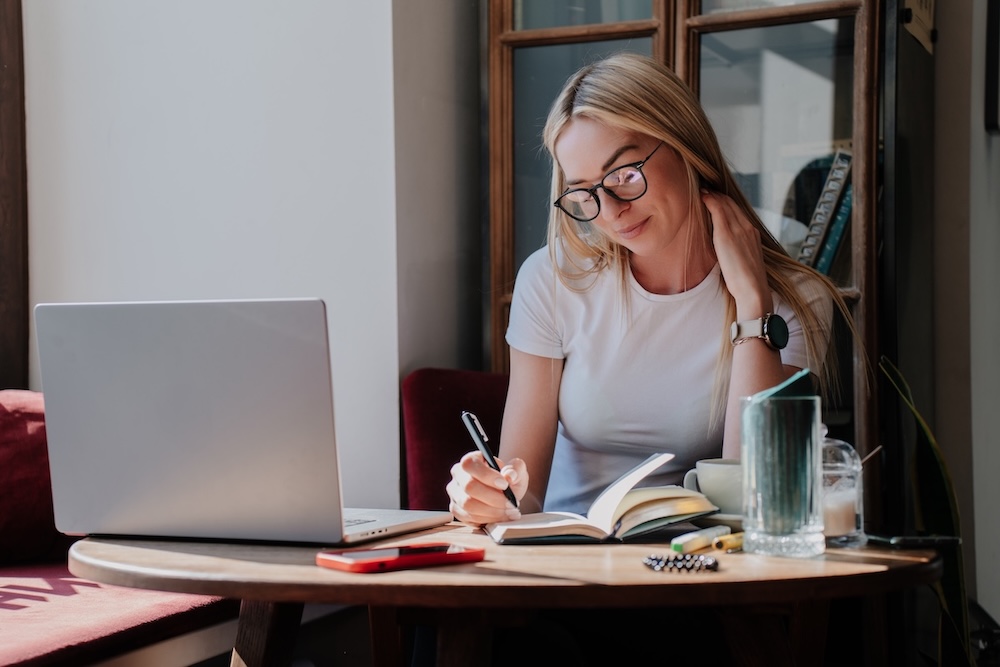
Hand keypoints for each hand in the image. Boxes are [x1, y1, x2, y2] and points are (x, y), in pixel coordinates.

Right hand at [447, 451, 527, 525]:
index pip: (470, 464)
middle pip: (469, 487)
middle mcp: (458, 475)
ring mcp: (455, 493)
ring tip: (509, 511)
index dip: (486, 475)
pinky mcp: (457, 509)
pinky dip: (487, 519)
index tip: (505, 485)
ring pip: (468, 505)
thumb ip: (515, 470)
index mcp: (471, 460)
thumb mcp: (517, 470)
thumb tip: (509, 476)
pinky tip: (500, 517)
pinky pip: (469, 517)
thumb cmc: (508, 479)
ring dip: (492, 511)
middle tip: (511, 503)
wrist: (504, 493)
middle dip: (493, 498)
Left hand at [701, 190, 771, 316]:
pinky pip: (718, 210)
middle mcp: (747, 227)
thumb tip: (727, 251)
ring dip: (713, 195)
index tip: (715, 198)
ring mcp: (738, 229)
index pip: (738, 211)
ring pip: (725, 204)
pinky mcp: (726, 233)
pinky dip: (710, 200)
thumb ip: (736, 250)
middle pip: (732, 204)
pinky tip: (702, 197)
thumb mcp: (743, 261)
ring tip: (702, 190)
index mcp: (752, 233)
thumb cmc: (746, 282)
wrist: (752, 288)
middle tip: (706, 189)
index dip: (725, 202)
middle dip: (719, 195)